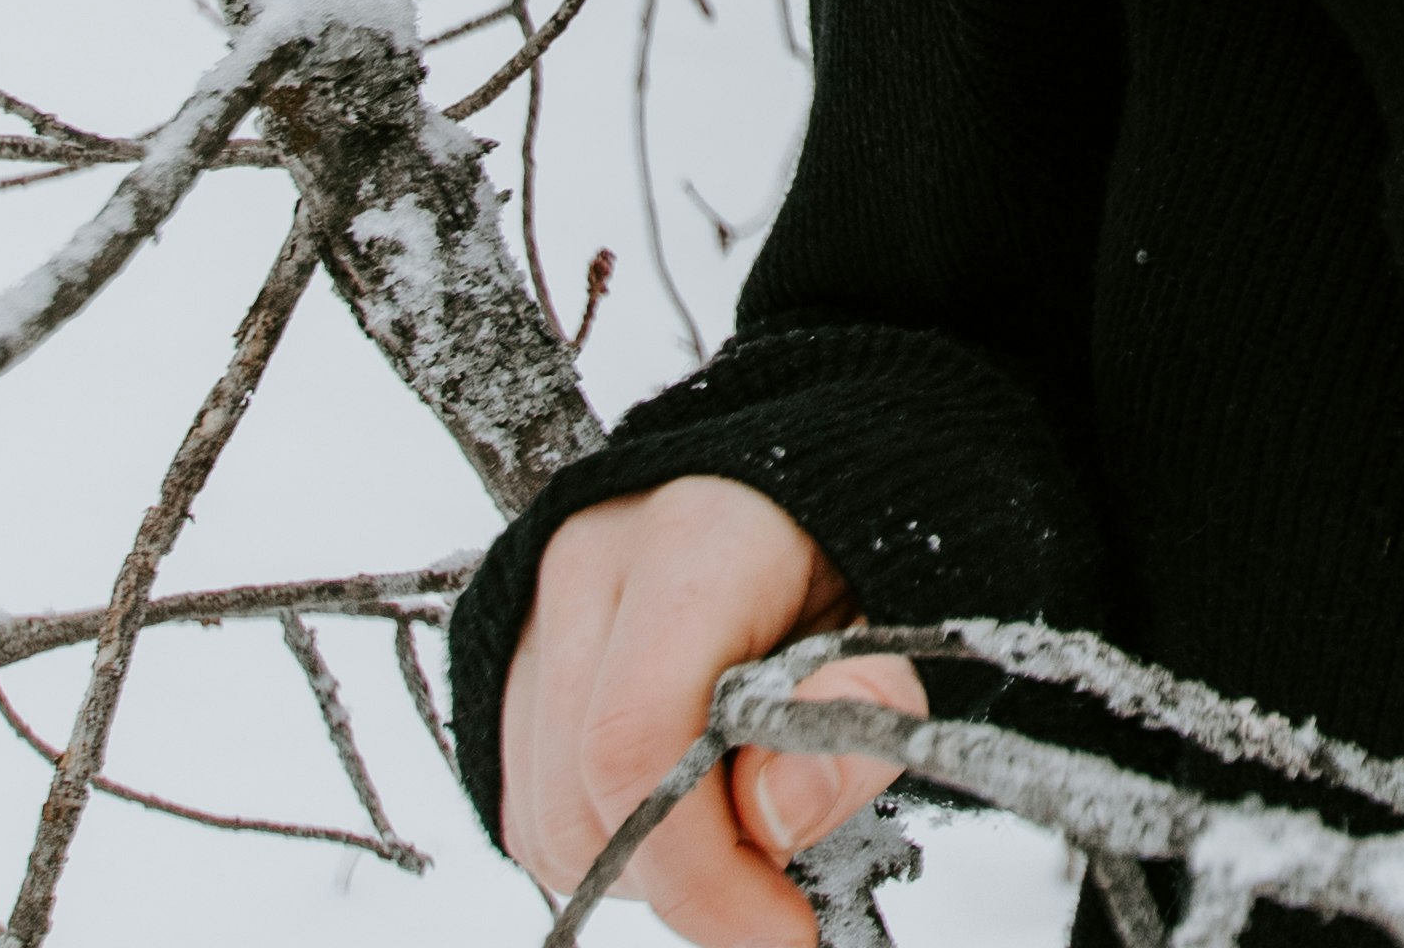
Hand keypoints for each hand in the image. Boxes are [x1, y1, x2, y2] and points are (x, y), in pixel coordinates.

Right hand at [495, 477, 926, 945]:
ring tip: (732, 820)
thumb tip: (775, 813)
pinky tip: (678, 806)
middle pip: (582, 796)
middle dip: (683, 877)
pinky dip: (603, 842)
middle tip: (774, 877)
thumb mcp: (896, 630)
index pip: (639, 738)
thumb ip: (859, 717)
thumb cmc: (848, 565)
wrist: (793, 498)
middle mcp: (587, 563)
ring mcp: (531, 610)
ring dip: (641, 866)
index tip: (782, 931)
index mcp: (692, 538)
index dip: (701, 868)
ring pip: (543, 819)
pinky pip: (528, 810)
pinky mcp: (507, 663)